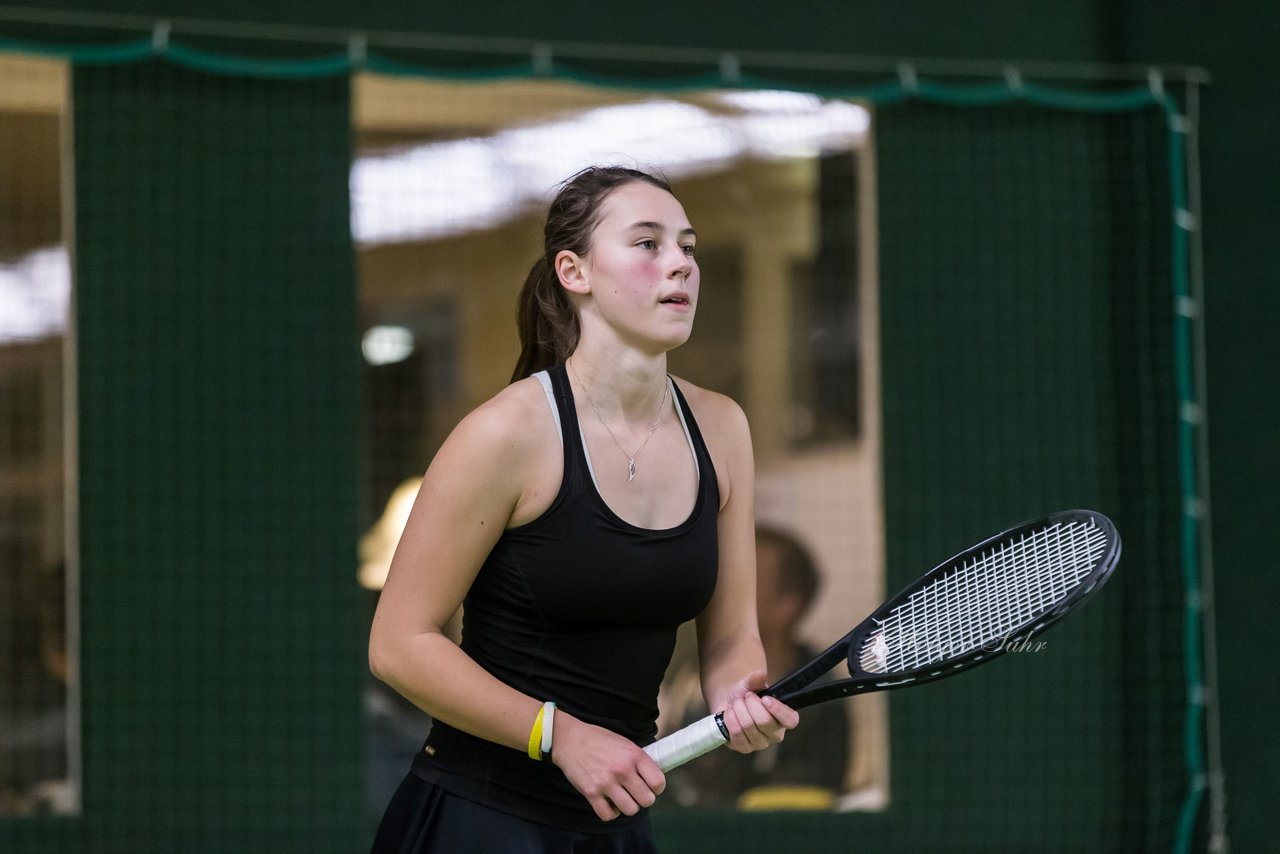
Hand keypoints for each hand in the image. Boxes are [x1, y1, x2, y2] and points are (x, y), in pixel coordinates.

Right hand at [551, 711, 665, 820]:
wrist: (570, 739)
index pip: (658, 782)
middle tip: (636, 793)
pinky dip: (611, 812)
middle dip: (643, 799)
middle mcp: (622, 770)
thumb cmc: (599, 740)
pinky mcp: (591, 793)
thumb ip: (639, 761)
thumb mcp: (625, 743)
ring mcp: (606, 782)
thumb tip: (654, 779)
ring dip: (628, 806)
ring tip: (622, 797)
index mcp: (634, 755)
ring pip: (631, 810)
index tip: (650, 787)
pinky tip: (609, 802)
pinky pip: (608, 815)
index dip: (656, 788)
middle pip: (647, 800)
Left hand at [716, 670, 799, 753]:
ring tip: (736, 703)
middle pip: (764, 721)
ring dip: (738, 709)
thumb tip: (760, 674)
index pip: (791, 720)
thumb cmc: (745, 695)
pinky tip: (729, 714)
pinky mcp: (745, 748)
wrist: (729, 704)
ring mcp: (760, 743)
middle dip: (750, 704)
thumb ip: (755, 679)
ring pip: (748, 726)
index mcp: (784, 718)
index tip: (765, 698)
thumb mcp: (750, 684)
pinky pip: (736, 735)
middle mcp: (775, 734)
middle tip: (745, 696)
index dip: (778, 710)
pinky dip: (730, 720)